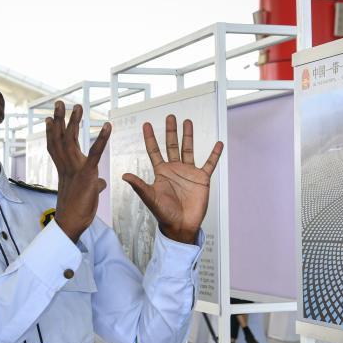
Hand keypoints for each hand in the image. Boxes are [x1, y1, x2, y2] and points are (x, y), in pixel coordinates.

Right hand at [46, 100, 110, 241]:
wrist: (71, 224)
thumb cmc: (77, 211)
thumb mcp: (87, 193)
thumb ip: (94, 183)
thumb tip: (101, 182)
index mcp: (65, 169)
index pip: (57, 146)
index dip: (53, 132)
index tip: (51, 118)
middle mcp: (67, 166)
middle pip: (61, 138)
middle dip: (60, 120)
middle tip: (59, 103)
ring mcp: (75, 169)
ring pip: (71, 141)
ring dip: (75, 122)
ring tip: (78, 106)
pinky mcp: (87, 174)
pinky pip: (95, 154)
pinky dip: (102, 139)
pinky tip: (107, 125)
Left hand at [122, 115, 222, 243]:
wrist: (181, 225)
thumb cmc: (164, 214)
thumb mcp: (150, 198)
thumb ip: (139, 186)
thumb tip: (124, 176)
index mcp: (161, 172)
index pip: (154, 151)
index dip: (150, 138)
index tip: (146, 124)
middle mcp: (174, 169)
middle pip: (172, 145)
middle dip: (170, 131)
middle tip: (170, 116)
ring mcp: (188, 173)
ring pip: (188, 149)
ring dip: (188, 136)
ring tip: (187, 122)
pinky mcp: (202, 179)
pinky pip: (209, 164)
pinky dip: (214, 154)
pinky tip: (218, 144)